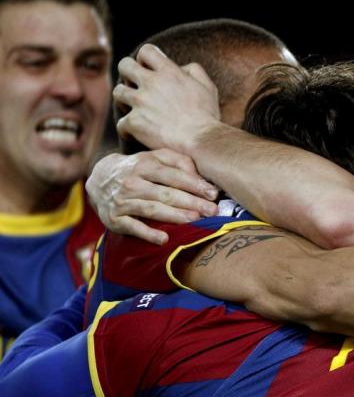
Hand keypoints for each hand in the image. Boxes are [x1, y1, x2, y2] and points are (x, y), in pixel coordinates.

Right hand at [86, 150, 218, 244]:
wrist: (98, 179)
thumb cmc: (136, 169)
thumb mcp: (153, 157)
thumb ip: (177, 161)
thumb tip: (199, 175)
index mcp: (144, 165)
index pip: (173, 175)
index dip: (194, 184)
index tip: (213, 193)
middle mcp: (132, 182)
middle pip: (165, 193)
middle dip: (191, 202)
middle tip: (212, 210)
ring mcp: (122, 201)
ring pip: (152, 209)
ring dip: (174, 216)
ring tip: (195, 220)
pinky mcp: (114, 219)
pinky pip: (133, 227)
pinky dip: (148, 233)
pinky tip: (164, 239)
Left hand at [113, 44, 221, 154]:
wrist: (201, 141)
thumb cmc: (207, 116)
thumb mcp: (208, 87)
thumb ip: (194, 71)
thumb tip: (180, 68)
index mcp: (169, 72)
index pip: (146, 51)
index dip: (145, 60)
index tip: (150, 71)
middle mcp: (151, 83)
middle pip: (125, 65)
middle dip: (128, 74)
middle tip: (137, 88)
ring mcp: (140, 102)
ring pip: (118, 92)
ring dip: (125, 100)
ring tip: (136, 110)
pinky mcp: (134, 122)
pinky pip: (121, 123)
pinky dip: (128, 129)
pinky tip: (137, 134)